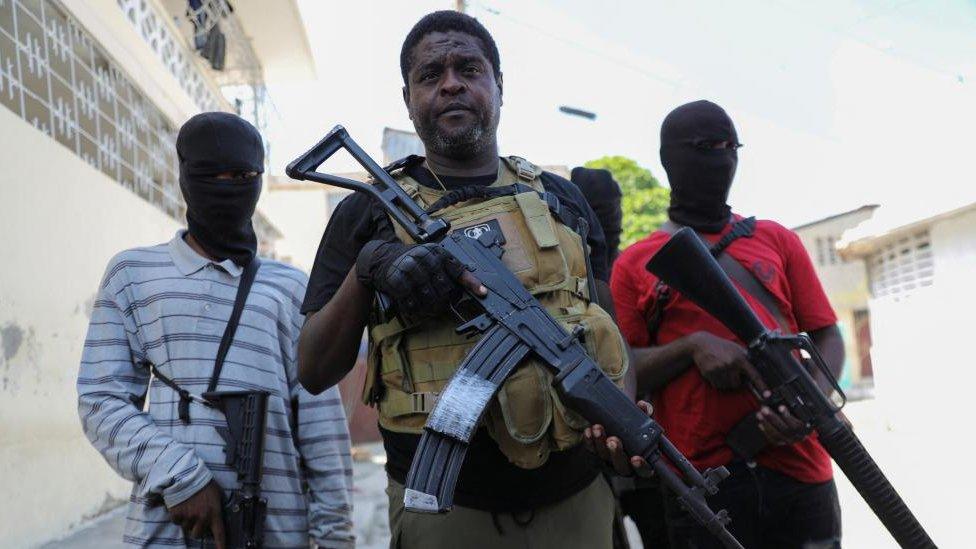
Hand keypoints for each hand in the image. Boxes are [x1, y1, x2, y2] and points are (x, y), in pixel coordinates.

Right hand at [166, 481, 225, 548]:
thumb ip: (216, 506)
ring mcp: (189, 517)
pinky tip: (180, 504)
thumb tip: (217, 515)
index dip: (221, 545)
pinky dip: (176, 515)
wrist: (186, 474)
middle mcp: (202, 518)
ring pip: (186, 527)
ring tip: (188, 505)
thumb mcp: (216, 493)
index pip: (220, 533)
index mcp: (215, 512)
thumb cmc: (203, 482)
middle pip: (197, 534)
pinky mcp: (177, 514)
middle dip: (195, 527)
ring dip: (186, 520)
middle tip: (195, 515)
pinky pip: (176, 521)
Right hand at [356, 241, 485, 315]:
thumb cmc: (412, 261)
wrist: (381, 257)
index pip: (459, 269)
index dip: (472, 282)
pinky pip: (411, 302)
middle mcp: (425, 258)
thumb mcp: (431, 259)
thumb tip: (471, 288)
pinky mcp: (397, 280)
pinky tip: (413, 307)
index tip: (483, 293)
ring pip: (429, 298)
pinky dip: (413, 308)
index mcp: (437, 252)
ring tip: (428, 309)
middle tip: (441, 305)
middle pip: (444, 289)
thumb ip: (449, 271)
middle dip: (444, 301)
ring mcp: (410, 268)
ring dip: (430, 308)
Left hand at [583, 400, 655, 476]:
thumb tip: (643, 405)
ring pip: (604, 457)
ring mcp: (610, 462)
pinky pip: (592, 450)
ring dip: (600, 443)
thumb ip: (646, 414)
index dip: (641, 467)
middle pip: (621, 466)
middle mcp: (626, 466)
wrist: (620, 427)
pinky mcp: (596, 455)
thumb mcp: (645, 423)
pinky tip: (589, 431)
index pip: (644, 471)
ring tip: (598, 428)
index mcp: (642, 463)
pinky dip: (589, 441)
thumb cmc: (637, 430)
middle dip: (616, 453)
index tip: (636, 458)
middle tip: (613, 440)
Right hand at [688, 332, 765, 391]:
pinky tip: (715, 371)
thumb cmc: (721, 346)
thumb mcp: (736, 348)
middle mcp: (730, 365)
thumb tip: (756, 370)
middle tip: (730, 371)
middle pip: (738, 384)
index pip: (754, 374)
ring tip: (721, 369)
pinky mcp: (709, 374)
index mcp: (740, 358)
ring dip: (726, 381)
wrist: (701, 344)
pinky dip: (717, 381)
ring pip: (727, 386)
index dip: (761, 385)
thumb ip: (746, 359)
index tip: (768, 395)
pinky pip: (717, 385)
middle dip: (735, 380)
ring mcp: (719, 370)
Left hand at [756, 401, 808, 445]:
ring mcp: (792, 440)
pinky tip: (760, 423)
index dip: (788, 415)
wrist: (801, 422)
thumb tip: (766, 393)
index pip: (798, 423)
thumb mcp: (792, 404)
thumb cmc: (797, 411)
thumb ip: (780, 397)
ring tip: (759, 414)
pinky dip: (766, 431)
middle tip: (764, 409)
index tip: (780, 406)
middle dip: (773, 418)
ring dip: (767, 424)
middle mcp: (801, 435)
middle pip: (786, 429)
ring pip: (778, 435)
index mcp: (808, 425)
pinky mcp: (783, 442)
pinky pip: (773, 439)